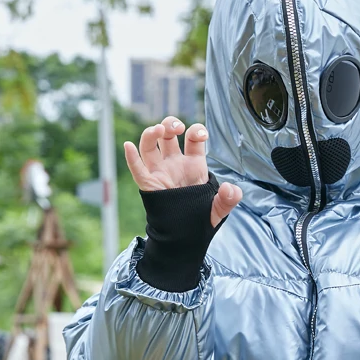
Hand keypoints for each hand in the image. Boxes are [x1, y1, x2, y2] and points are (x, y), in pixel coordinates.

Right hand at [124, 116, 242, 226]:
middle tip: (177, 128)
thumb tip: (231, 188)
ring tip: (158, 129)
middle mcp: (175, 164)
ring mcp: (160, 171)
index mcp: (194, 165)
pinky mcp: (149, 183)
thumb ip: (229, 199)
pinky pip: (137, 168)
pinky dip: (131, 157)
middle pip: (168, 135)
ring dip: (151, 133)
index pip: (193, 139)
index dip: (196, 131)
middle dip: (171, 124)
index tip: (201, 135)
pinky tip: (128, 145)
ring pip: (150, 145)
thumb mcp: (219, 210)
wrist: (184, 236)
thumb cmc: (200, 218)